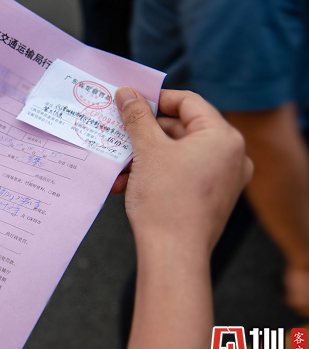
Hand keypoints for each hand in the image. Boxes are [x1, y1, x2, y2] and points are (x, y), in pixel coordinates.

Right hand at [114, 88, 252, 348]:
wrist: (173, 255)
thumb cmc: (166, 202)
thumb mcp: (147, 150)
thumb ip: (137, 117)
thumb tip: (127, 93)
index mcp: (223, 137)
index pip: (188, 102)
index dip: (155, 99)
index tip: (130, 101)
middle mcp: (230, 155)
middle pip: (181, 128)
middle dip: (144, 133)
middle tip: (118, 133)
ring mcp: (223, 179)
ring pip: (177, 154)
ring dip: (144, 156)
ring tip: (117, 164)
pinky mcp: (211, 197)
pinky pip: (180, 174)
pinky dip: (154, 174)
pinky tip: (126, 182)